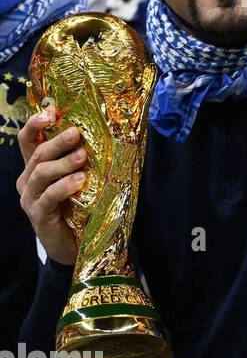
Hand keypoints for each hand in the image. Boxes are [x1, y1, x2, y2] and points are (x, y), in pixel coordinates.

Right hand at [15, 110, 84, 266]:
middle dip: (56, 141)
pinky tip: (79, 181)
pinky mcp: (38, 214)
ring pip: (41, 173)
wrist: (74, 244)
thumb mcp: (79, 180)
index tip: (51, 112)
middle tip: (76, 133)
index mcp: (35, 168)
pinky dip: (64, 186)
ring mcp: (30, 198)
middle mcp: (28, 180)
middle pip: (37, 154)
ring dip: (63, 163)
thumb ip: (82, 161)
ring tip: (83, 157)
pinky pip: (49, 196)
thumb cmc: (79, 207)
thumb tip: (107, 135)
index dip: (35, 125)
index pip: (28, 141)